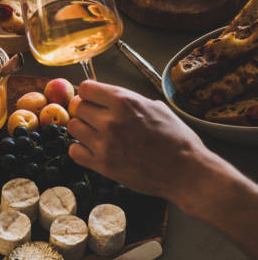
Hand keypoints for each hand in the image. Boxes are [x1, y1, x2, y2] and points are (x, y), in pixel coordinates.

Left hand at [68, 80, 207, 200]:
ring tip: (94, 133)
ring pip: (73, 127)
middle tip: (94, 117)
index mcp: (123, 101)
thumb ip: (129, 99)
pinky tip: (93, 149)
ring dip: (82, 128)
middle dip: (85, 110)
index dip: (89, 93)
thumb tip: (110, 96)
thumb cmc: (176, 138)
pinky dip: (80, 149)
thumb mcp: (155, 106)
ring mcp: (104, 143)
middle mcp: (110, 120)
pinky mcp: (103, 165)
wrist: (186, 172)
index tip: (93, 99)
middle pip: (77, 107)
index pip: (85, 88)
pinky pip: (74, 151)